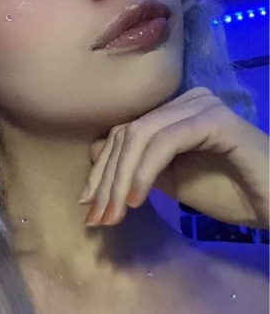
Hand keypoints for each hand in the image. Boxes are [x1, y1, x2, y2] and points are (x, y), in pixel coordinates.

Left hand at [79, 87, 269, 228]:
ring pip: (141, 136)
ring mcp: (201, 105)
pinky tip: (135, 200)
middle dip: (106, 177)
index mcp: (173, 111)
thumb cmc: (227, 192)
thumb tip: (94, 153)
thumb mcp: (169, 179)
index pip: (125, 132)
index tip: (87, 202)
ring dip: (120, 179)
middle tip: (95, 215)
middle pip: (128, 133)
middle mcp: (185, 100)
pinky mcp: (215, 120)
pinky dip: (144, 171)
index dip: (101, 167)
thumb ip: (136, 164)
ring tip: (112, 214)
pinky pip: (166, 141)